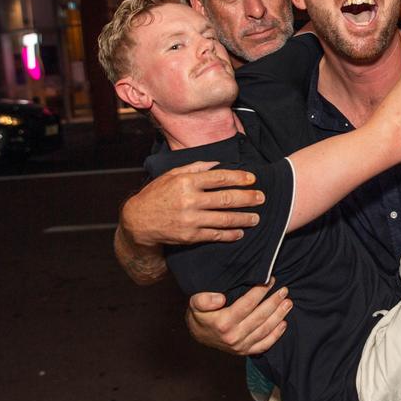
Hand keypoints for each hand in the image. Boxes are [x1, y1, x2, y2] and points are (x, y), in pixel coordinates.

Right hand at [122, 161, 264, 246]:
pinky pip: (215, 235)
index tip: (253, 179)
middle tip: (262, 198)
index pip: (219, 178)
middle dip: (248, 198)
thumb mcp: (172, 174)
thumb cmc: (157, 194)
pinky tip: (240, 232)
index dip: (239, 178)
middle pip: (226, 199)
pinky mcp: (190, 236)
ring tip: (256, 218)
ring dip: (244, 218)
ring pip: (224, 219)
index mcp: (186, 182)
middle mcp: (190, 200)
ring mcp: (190, 220)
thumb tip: (217, 163)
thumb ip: (195, 168)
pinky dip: (230, 234)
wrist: (138, 222)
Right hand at [187, 281, 292, 355]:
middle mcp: (234, 336)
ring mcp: (240, 346)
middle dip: (274, 302)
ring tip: (288, 303)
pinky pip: (264, 345)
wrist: (198, 335)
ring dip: (279, 316)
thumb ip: (204, 299)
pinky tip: (284, 323)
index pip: (247, 304)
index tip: (270, 280)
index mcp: (223, 323)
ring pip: (265, 330)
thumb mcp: (195, 303)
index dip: (260, 291)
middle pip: (260, 316)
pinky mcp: (245, 351)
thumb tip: (220, 298)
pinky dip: (276, 335)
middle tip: (284, 290)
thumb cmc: (200, 315)